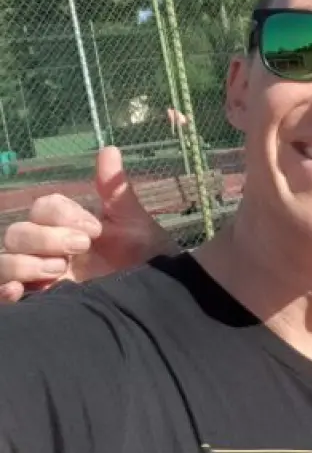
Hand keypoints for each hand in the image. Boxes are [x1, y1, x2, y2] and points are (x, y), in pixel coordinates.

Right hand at [0, 146, 178, 301]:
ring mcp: (40, 277)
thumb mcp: (134, 224)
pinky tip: (19, 292)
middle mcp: (47, 250)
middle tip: (80, 248)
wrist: (156, 297)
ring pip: (3, 261)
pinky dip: (3, 290)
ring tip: (59, 271)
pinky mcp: (39, 303)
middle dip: (45, 238)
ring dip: (23, 263)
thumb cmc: (146, 259)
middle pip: (17, 233)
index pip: (42, 208)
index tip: (94, 230)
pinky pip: (1, 292)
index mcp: (67, 227)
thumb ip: (116, 191)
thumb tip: (109, 149)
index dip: (62, 214)